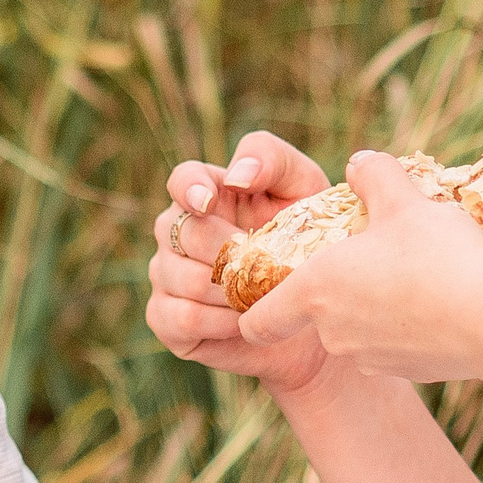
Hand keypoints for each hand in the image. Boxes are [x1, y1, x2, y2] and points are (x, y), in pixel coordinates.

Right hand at [145, 130, 344, 399]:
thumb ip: (272, 160)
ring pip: (183, 279)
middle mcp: (177, 231)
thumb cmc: (311, 240)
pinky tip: (246, 323)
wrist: (315, 312)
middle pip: (185, 234)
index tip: (209, 203)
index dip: (190, 189)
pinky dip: (217, 323)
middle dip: (230, 252)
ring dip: (229, 291)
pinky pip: (181, 319)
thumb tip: (235, 177)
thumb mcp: (304, 188)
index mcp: (207, 193)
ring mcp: (166, 275)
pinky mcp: (166, 319)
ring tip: (264, 297)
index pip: (183, 180)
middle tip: (269, 266)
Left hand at [241, 150, 482, 383]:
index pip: (257, 321)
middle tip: (374, 255)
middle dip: (337, 288)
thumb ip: (374, 175)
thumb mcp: (404, 200)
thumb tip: (359, 165)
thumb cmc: (440, 256)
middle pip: (316, 313)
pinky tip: (440, 302)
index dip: (255, 307)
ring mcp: (369, 358)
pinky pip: (394, 345)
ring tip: (415, 273)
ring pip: (357, 328)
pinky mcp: (407, 373)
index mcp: (316, 289)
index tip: (271, 287)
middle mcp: (332, 332)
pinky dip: (407, 326)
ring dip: (374, 304)